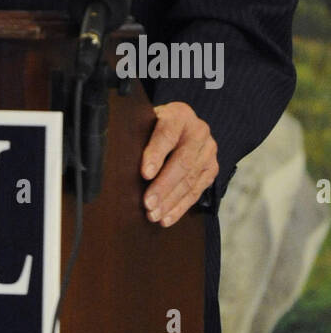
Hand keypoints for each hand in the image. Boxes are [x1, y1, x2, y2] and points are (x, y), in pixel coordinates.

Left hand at [140, 102, 217, 227]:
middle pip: (182, 161)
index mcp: (179, 114)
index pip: (167, 135)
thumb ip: (139, 135)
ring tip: (153, 215)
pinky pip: (197, 191)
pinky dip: (180, 207)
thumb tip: (120, 161)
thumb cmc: (155, 125)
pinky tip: (167, 218)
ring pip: (190, 180)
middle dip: (163, 186)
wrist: (182, 125)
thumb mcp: (147, 121)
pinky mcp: (212, 168)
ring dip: (171, 201)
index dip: (156, 155)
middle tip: (148, 204)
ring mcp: (209, 150)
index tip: (145, 174)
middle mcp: (199, 131)